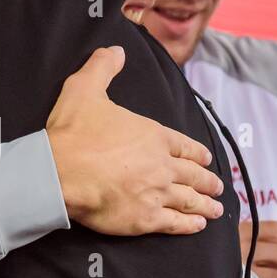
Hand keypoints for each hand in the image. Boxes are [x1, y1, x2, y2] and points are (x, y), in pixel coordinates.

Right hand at [46, 46, 225, 235]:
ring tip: (215, 210)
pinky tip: (197, 226)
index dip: (198, 153)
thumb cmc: (73, 133)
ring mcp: (156, 193)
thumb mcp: (84, 88)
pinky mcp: (144, 219)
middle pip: (193, 174)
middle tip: (217, 187)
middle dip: (208, 181)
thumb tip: (117, 51)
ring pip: (189, 200)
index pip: (185, 145)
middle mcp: (162, 165)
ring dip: (205, 204)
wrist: (59, 173)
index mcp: (153, 136)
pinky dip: (189, 225)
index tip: (206, 159)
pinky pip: (175, 223)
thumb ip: (103, 67)